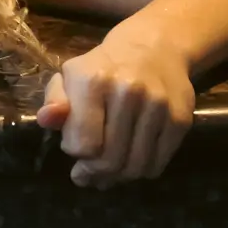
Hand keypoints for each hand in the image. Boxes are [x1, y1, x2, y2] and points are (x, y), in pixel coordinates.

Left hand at [37, 34, 193, 186]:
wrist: (153, 49)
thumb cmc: (102, 68)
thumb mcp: (70, 77)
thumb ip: (55, 100)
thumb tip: (46, 119)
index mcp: (94, 82)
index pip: (84, 144)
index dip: (75, 153)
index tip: (73, 148)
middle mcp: (129, 93)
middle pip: (111, 159)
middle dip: (95, 173)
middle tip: (88, 177)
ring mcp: (159, 107)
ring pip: (136, 166)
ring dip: (118, 177)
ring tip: (107, 176)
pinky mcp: (181, 119)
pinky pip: (159, 162)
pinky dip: (142, 171)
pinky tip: (131, 164)